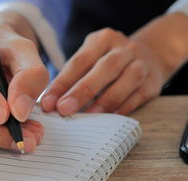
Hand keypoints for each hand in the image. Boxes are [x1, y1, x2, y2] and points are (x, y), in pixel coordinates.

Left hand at [41, 28, 166, 114]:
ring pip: (127, 81)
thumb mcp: (90, 58)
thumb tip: (50, 104)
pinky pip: (138, 96)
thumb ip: (72, 77)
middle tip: (64, 109)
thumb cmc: (107, 62)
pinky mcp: (153, 82)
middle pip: (105, 68)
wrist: (151, 54)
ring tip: (87, 116)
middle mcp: (124, 49)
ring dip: (105, 101)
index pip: (79, 62)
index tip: (47, 103)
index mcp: (102, 40)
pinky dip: (122, 108)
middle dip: (82, 90)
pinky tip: (108, 120)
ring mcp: (142, 64)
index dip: (62, 83)